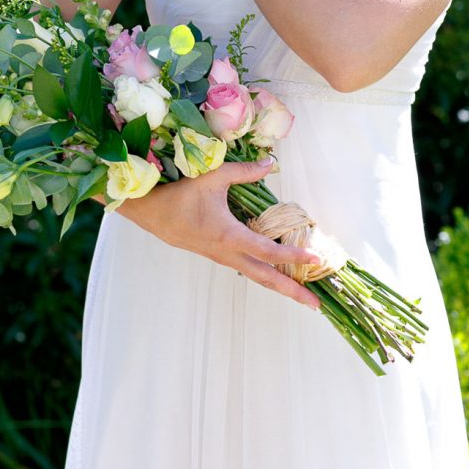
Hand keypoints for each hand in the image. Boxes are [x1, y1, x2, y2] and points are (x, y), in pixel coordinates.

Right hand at [116, 158, 322, 310]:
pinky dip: (265, 274)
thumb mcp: (213, 177)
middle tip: (316, 305)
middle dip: (292, 291)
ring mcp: (223, 258)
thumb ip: (243, 171)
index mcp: (229, 236)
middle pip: (266, 278)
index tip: (315, 259)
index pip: (268, 251)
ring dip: (280, 285)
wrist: (152, 213)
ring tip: (302, 294)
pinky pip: (247, 268)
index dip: (294, 255)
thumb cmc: (181, 195)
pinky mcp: (218, 256)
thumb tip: (271, 164)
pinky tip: (275, 273)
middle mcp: (228, 253)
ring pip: (257, 276)